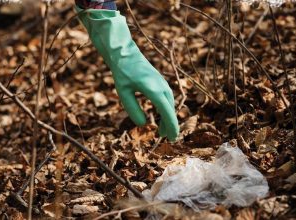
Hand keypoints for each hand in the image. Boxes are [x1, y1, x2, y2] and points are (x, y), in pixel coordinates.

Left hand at [77, 8, 179, 139]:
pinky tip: (159, 115)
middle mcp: (161, 86)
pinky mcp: (159, 81)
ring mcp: (162, 83)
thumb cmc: (122, 72)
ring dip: (167, 117)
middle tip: (166, 139)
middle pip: (170, 110)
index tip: (173, 138)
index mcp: (153, 90)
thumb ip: (133, 110)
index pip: (167, 112)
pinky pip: (166, 99)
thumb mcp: (124, 93)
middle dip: (169, 125)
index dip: (171, 127)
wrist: (124, 52)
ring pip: (169, 104)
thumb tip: (144, 124)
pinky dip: (165, 109)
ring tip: (161, 131)